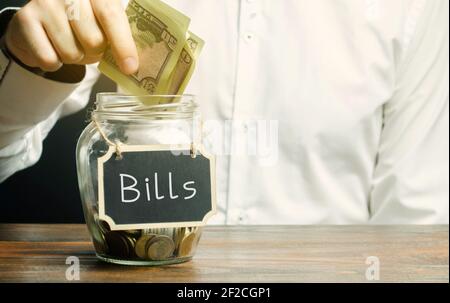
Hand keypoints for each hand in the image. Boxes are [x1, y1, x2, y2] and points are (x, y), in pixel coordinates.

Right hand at [4, 0, 137, 73]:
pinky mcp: (26, 19)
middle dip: (95, 53)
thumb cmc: (80, 25)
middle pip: (94, 40)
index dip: (123, 45)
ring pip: (72, 52)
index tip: (130, 68)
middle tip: (90, 47)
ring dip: (74, 58)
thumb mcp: (103, 22)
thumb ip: (119, 35)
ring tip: (69, 44)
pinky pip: (50, 59)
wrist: (38, 23)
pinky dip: (54, 63)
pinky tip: (51, 48)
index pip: (111, 16)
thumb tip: (133, 65)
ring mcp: (44, 2)